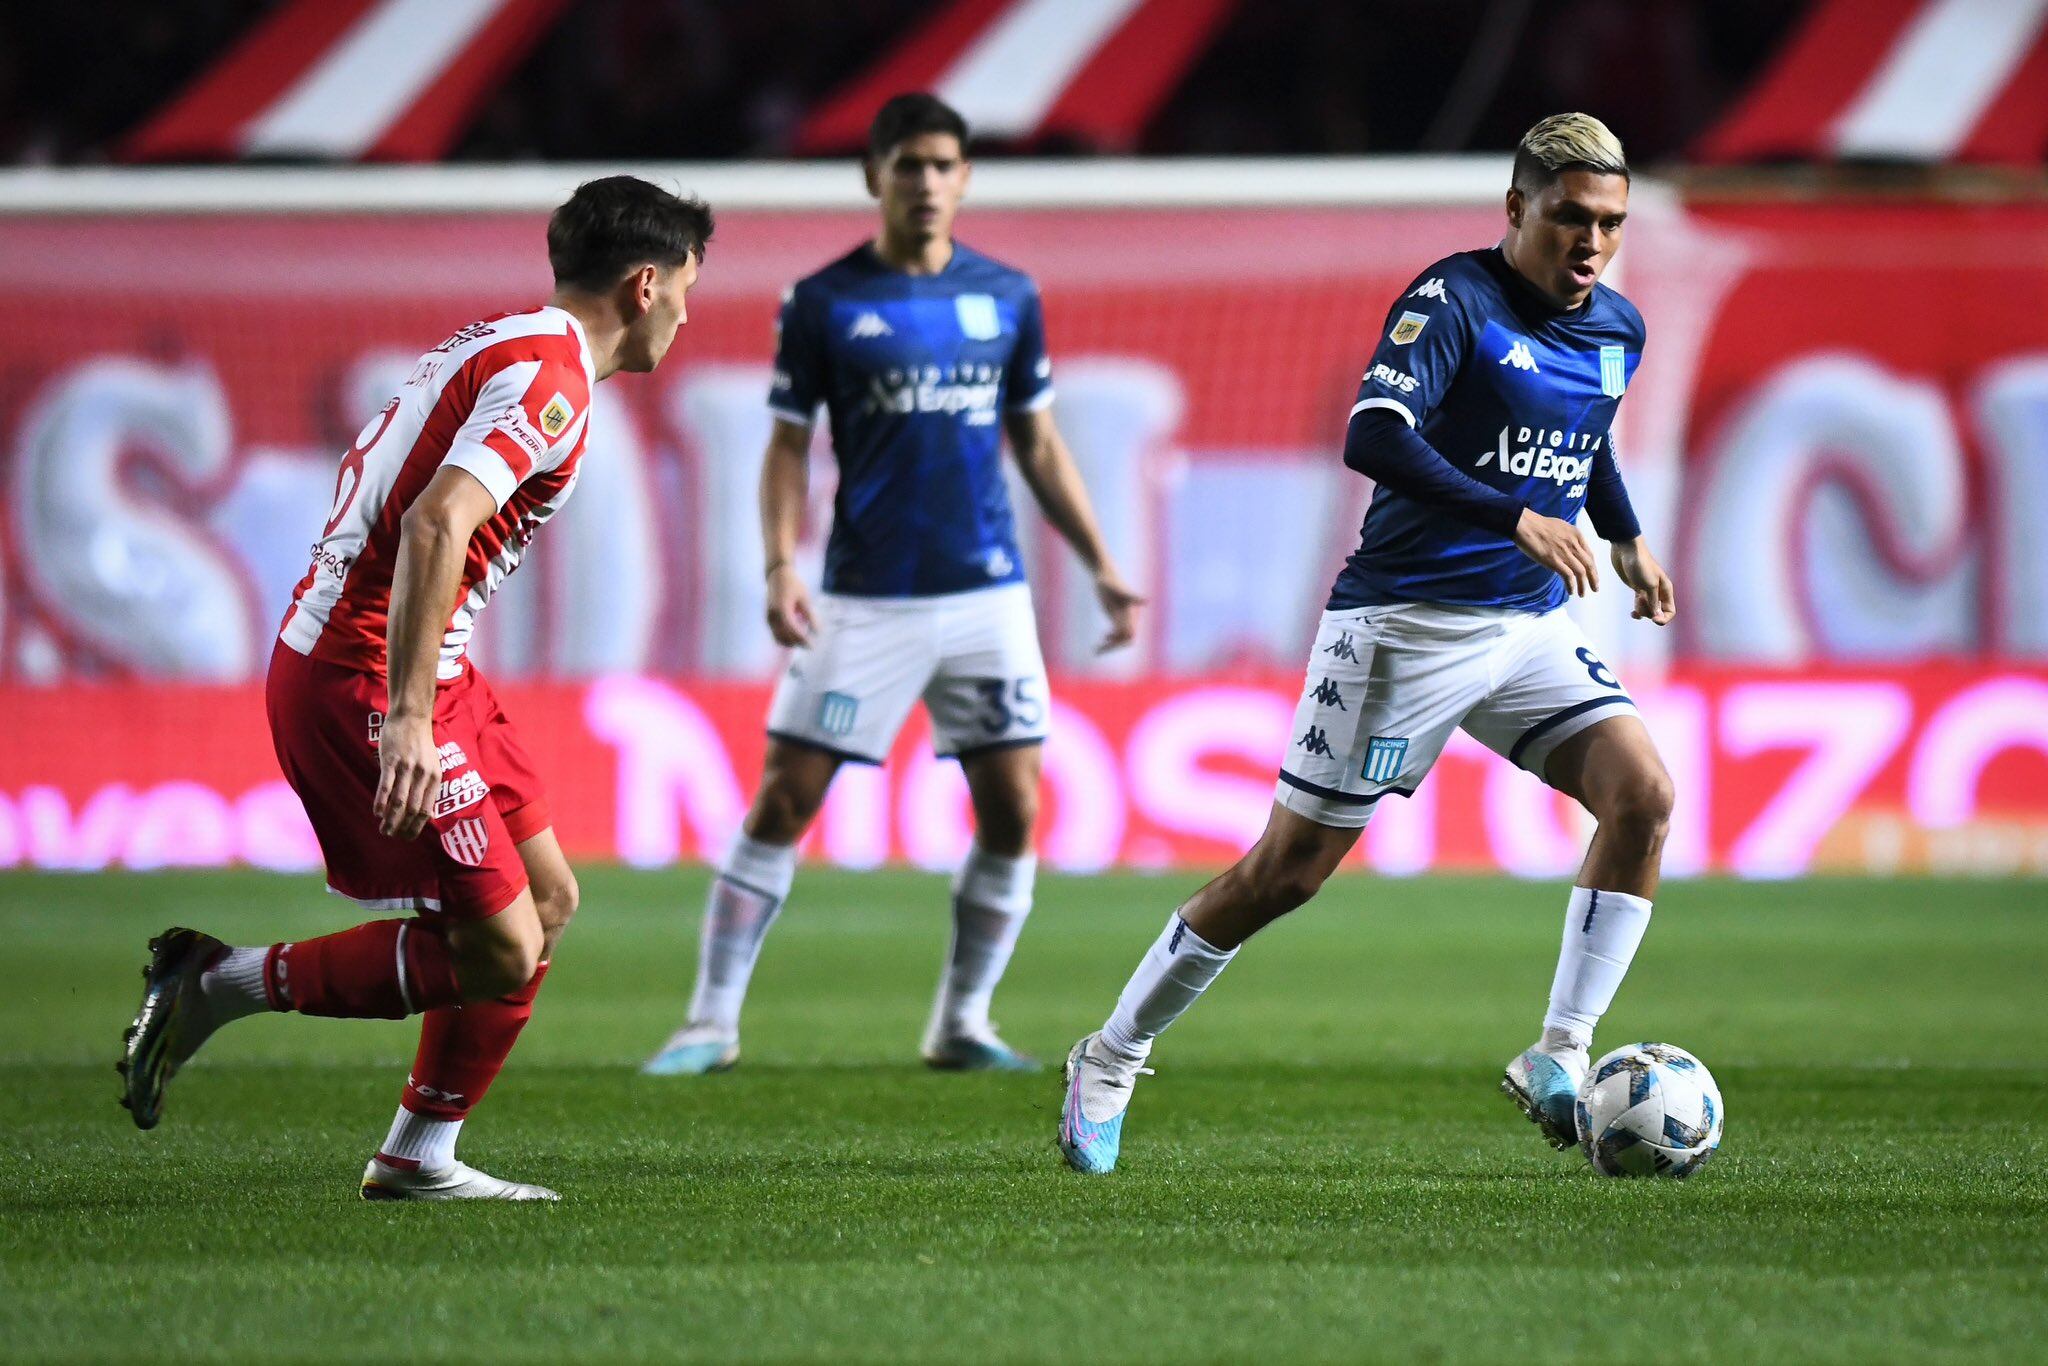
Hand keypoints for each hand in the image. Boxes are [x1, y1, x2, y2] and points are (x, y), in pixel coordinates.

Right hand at [373, 710, 439, 839]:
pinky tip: (376, 812)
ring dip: (390, 818)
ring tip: (383, 829)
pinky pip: (386, 786)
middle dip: (402, 826)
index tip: (407, 837)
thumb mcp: (433, 766)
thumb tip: (429, 815)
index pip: (427, 810)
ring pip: (399, 801)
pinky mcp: (391, 761)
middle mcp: (423, 775)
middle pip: (412, 809)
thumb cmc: (421, 745)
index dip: (416, 827)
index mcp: (435, 778)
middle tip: (391, 836)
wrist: (411, 719)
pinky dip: (381, 801)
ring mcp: (407, 768)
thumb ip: (430, 788)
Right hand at [765, 562, 815, 646]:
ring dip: (790, 642)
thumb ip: (810, 615)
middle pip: (784, 636)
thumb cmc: (793, 584)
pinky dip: (784, 638)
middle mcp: (773, 615)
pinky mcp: (768, 618)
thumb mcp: (804, 598)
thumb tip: (817, 632)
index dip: (802, 639)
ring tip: (803, 643)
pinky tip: (794, 638)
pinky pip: (775, 633)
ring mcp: (768, 617)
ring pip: (778, 637)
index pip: (793, 629)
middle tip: (810, 646)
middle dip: (797, 643)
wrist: (777, 575)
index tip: (812, 644)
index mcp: (782, 609)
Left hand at [1092, 567, 1146, 653]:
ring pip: (1120, 638)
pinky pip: (1116, 633)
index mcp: (1131, 614)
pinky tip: (1103, 638)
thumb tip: (1147, 600)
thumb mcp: (1117, 589)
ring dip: (1110, 645)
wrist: (1105, 575)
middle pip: (1125, 639)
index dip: (1120, 641)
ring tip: (1096, 650)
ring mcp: (1122, 618)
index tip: (1107, 642)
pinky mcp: (1116, 617)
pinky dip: (1110, 639)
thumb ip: (1131, 595)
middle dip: (1114, 646)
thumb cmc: (1111, 581)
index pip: (1129, 634)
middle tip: (1098, 650)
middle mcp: (1129, 618)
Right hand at [1512, 508, 1598, 596]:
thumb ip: (1569, 538)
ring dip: (1583, 585)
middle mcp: (1574, 544)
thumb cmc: (1539, 525)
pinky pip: (1568, 576)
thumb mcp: (1561, 527)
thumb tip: (1570, 548)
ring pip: (1581, 572)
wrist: (1525, 524)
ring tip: (1582, 594)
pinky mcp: (1554, 560)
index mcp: (1577, 535)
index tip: (1593, 575)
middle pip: (1589, 565)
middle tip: (1594, 588)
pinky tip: (1570, 591)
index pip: (1590, 554)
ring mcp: (1564, 553)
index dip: (1593, 567)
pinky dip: (1571, 585)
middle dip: (1593, 579)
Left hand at [1612, 537, 1676, 624]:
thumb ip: (1654, 601)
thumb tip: (1657, 616)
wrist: (1626, 550)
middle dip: (1649, 612)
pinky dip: (1637, 610)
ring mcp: (1647, 590)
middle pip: (1658, 612)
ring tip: (1635, 602)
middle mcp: (1659, 591)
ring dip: (1642, 611)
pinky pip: (1640, 605)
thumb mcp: (1649, 584)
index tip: (1653, 619)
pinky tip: (1632, 613)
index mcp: (1666, 589)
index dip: (1664, 618)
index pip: (1670, 610)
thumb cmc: (1640, 565)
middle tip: (1640, 602)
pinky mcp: (1637, 588)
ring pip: (1648, 609)